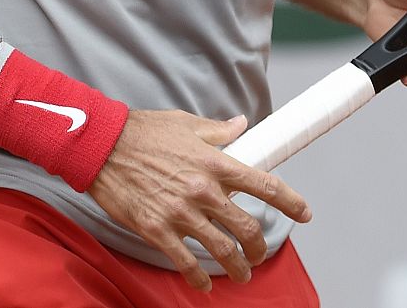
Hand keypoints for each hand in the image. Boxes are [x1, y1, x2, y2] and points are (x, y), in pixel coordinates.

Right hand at [88, 109, 311, 291]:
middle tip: (259, 253)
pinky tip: (204, 284)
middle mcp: (203, 189)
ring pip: (222, 249)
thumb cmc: (143, 131)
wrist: (101, 146)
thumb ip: (218, 131)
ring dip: (237, 267)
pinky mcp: (157, 229)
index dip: (291, 202)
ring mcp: (180, 212)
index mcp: (214, 162)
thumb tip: (241, 125)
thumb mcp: (186, 124)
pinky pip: (186, 262)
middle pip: (247, 226)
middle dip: (259, 246)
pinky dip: (199, 278)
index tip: (305, 213)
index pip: (264, 185)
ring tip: (241, 275)